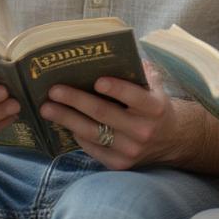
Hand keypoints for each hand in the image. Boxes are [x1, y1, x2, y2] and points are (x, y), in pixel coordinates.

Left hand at [40, 62, 174, 169]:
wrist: (171, 140)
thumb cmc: (155, 105)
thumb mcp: (156, 86)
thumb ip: (140, 71)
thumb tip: (115, 53)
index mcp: (154, 108)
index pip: (133, 96)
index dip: (115, 88)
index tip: (95, 81)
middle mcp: (143, 130)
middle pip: (103, 113)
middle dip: (75, 100)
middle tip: (54, 91)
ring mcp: (130, 150)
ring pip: (92, 132)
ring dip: (66, 119)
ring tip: (47, 108)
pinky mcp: (119, 164)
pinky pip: (92, 148)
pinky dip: (77, 135)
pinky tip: (64, 123)